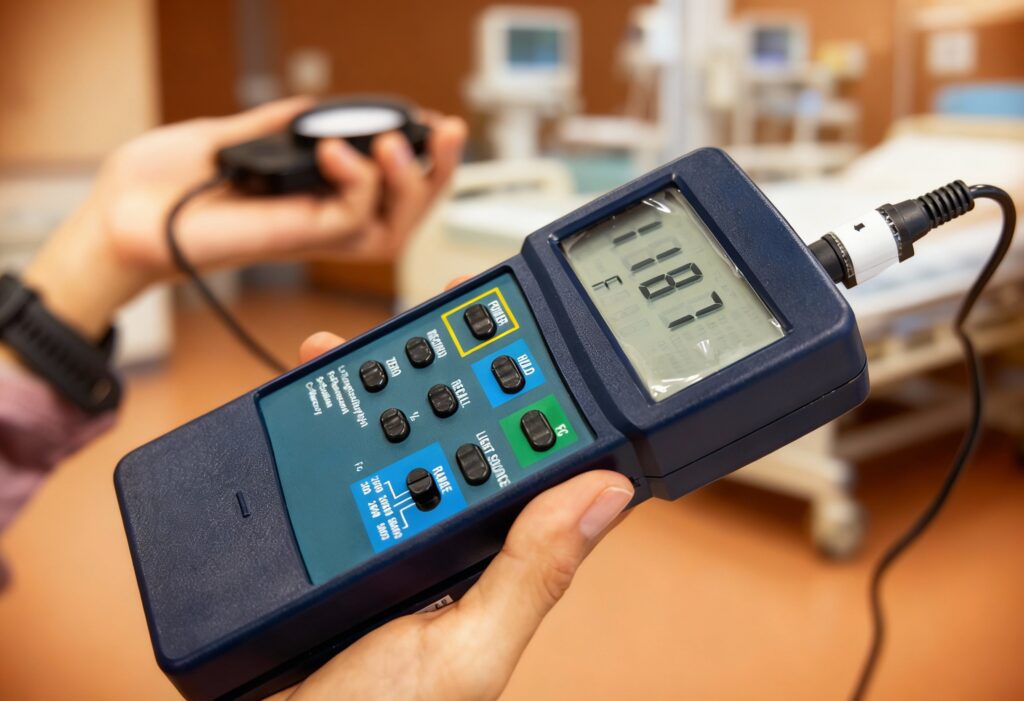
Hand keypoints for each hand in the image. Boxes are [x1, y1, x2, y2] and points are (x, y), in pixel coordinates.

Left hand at [19, 97, 465, 341]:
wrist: (119, 215)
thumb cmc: (160, 186)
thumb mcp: (230, 138)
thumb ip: (276, 127)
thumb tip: (315, 109)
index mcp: (310, 197)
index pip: (384, 190)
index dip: (417, 162)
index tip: (429, 121)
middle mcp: (317, 220)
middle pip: (403, 215)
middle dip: (436, 175)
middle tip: (444, 131)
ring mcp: (308, 233)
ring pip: (390, 227)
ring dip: (407, 181)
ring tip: (395, 141)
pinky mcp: (292, 239)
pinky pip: (350, 222)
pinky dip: (358, 183)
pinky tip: (339, 151)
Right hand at [267, 334, 634, 700]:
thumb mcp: (465, 653)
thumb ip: (533, 575)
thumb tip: (605, 490)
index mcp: (492, 562)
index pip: (529, 463)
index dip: (540, 396)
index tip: (538, 332)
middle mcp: (440, 539)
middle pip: (457, 432)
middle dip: (457, 367)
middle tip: (457, 306)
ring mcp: (375, 532)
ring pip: (389, 434)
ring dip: (383, 379)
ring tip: (376, 338)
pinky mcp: (318, 533)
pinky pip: (321, 460)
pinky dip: (316, 417)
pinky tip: (314, 382)